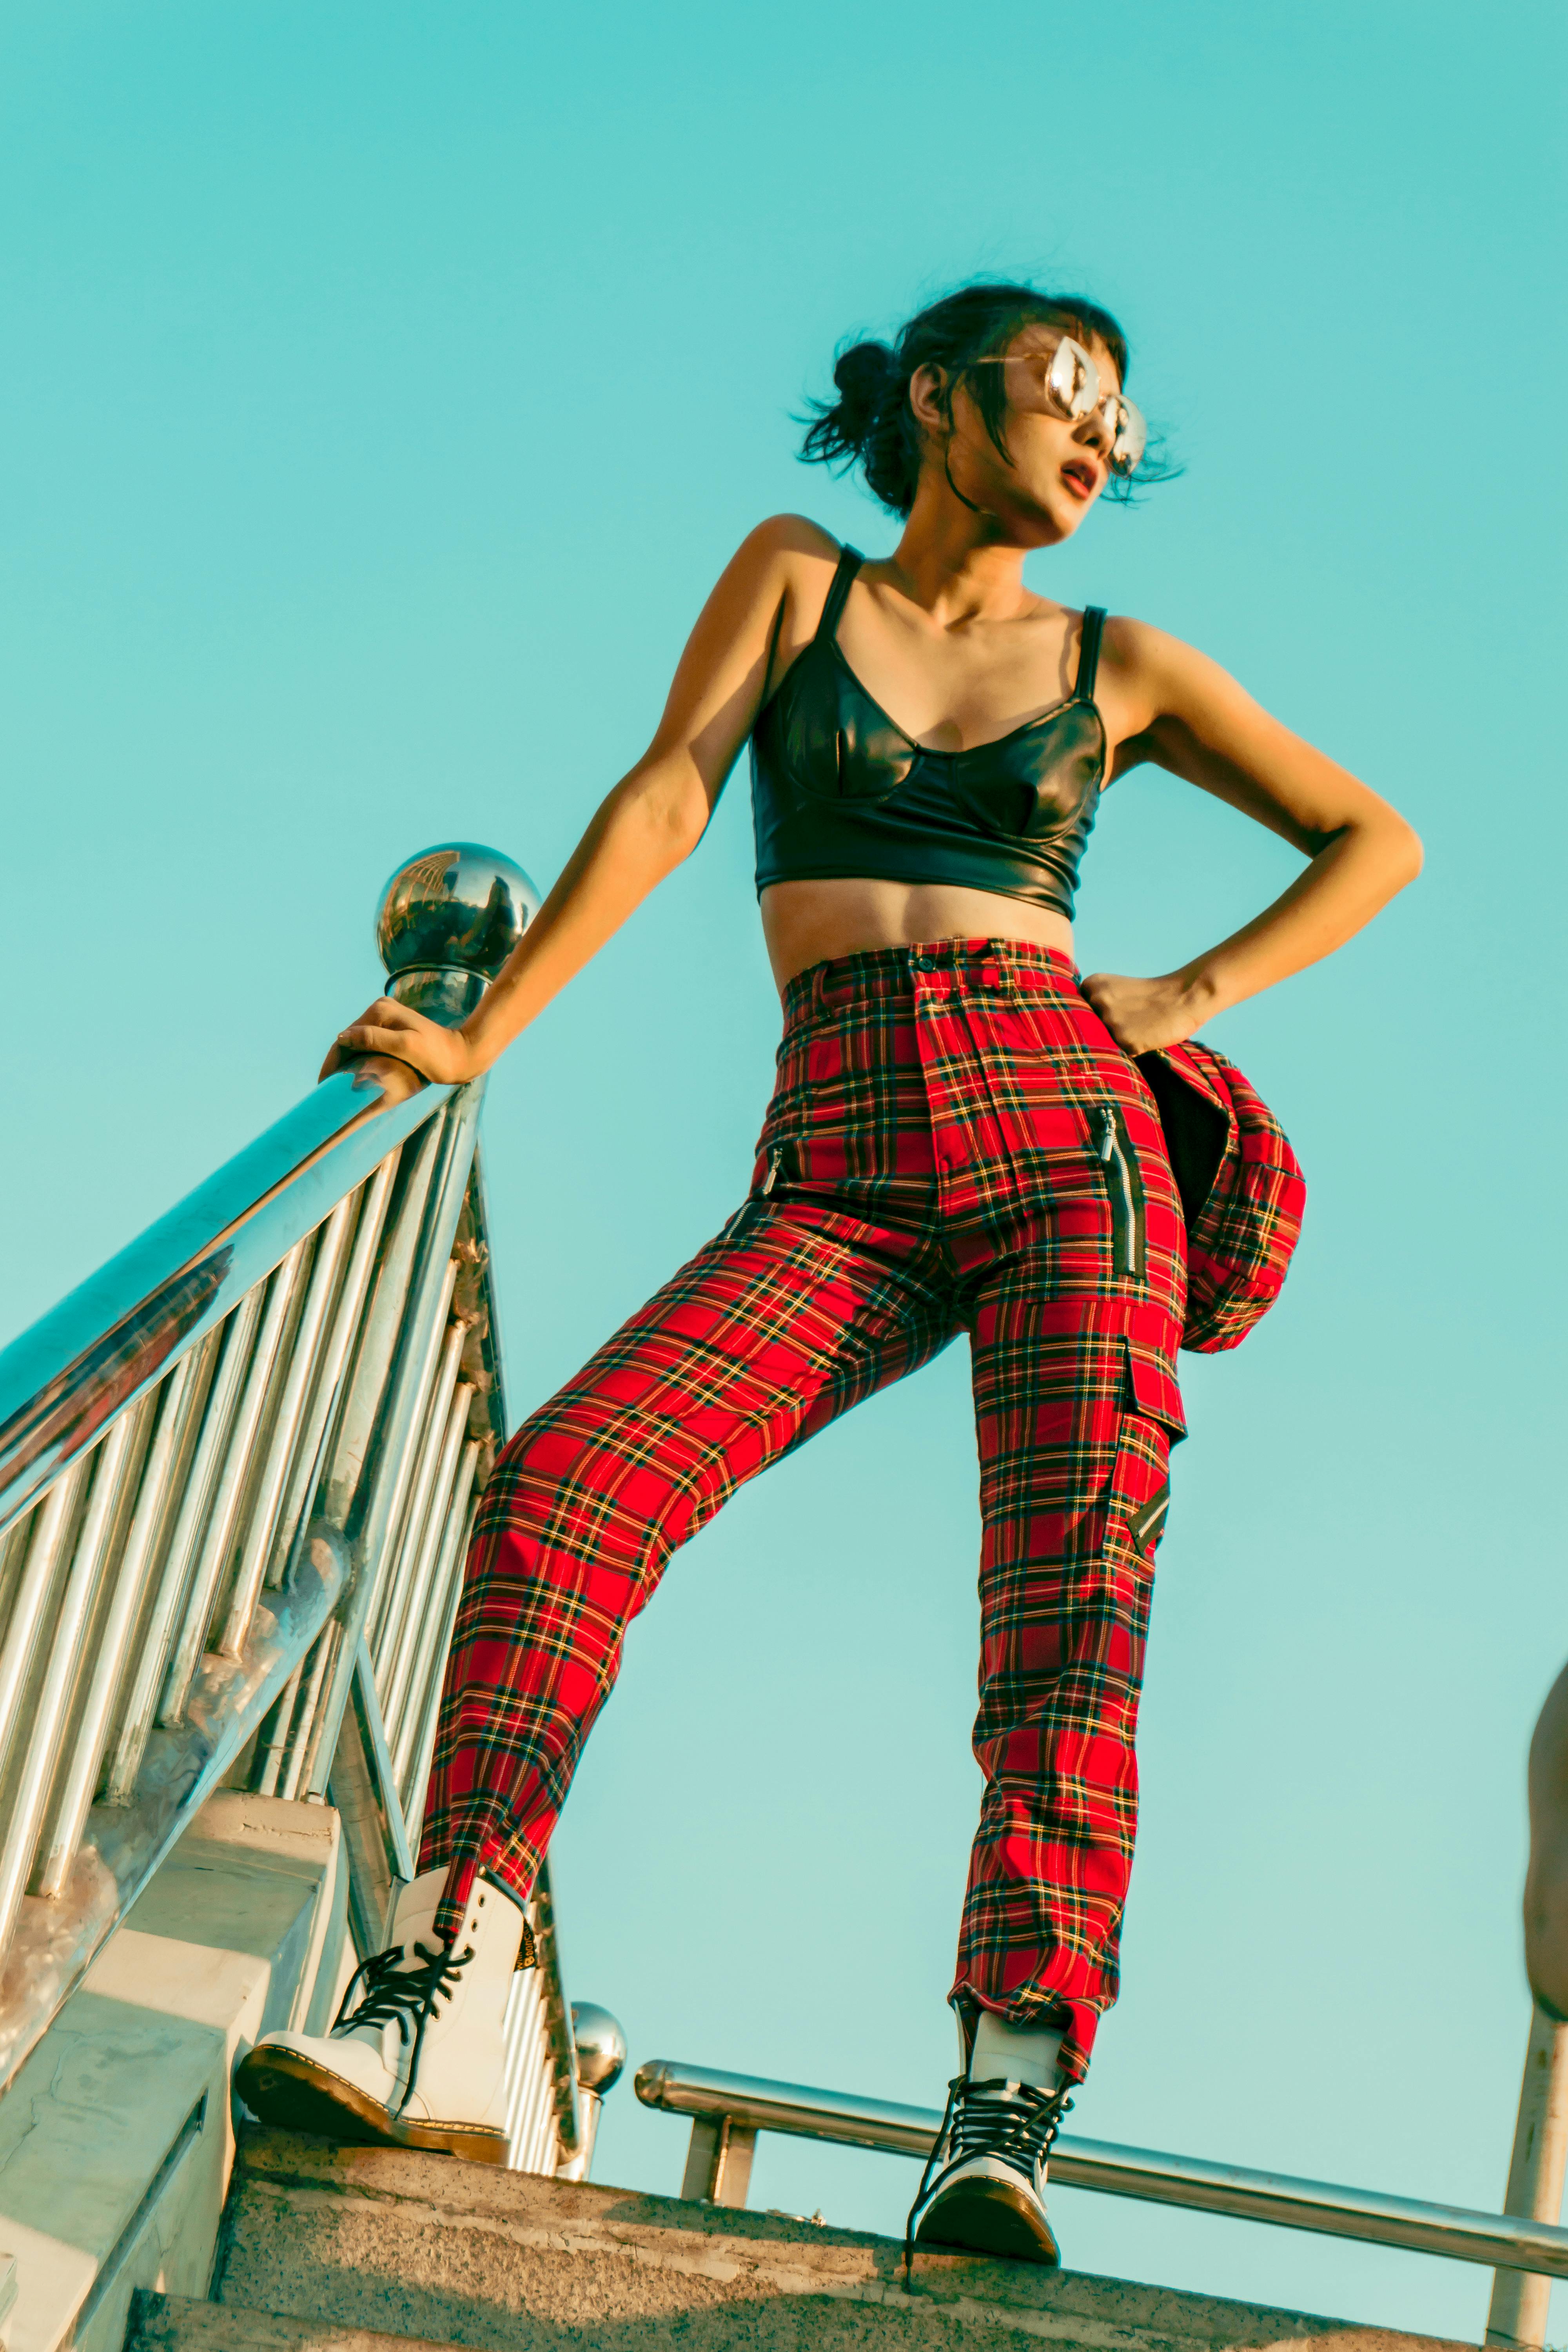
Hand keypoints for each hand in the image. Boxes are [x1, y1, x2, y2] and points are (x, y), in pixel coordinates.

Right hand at [318, 998, 478, 1087]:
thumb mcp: (406, 1046)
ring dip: (345, 1062)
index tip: (322, 1086)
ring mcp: (386, 1018)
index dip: (331, 1062)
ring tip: (334, 1086)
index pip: (345, 1038)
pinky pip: (368, 1044)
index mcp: (380, 1010)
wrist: (463, 1055)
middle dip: (336, 1063)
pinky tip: (352, 1075)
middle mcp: (380, 1009)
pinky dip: (358, 1059)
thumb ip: (375, 1039)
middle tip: (324, 1090)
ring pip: (357, 1042)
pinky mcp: (393, 1028)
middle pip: (349, 1039)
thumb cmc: (438, 1055)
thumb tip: (343, 1036)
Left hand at [1079, 970, 1210, 1056]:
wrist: (1185, 996)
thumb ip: (1097, 1005)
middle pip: (1086, 1031)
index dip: (1089, 1021)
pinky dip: (1131, 1051)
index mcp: (1092, 984)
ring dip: (1117, 1044)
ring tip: (1138, 1029)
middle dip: (1099, 1034)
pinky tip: (1145, 1038)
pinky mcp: (1126, 1040)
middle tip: (1125, 1026)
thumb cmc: (1151, 996)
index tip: (1101, 1020)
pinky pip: (1121, 1055)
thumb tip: (1076, 1034)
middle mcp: (1097, 1001)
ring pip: (1103, 1044)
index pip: (1075, 1013)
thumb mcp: (1116, 990)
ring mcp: (1110, 1021)